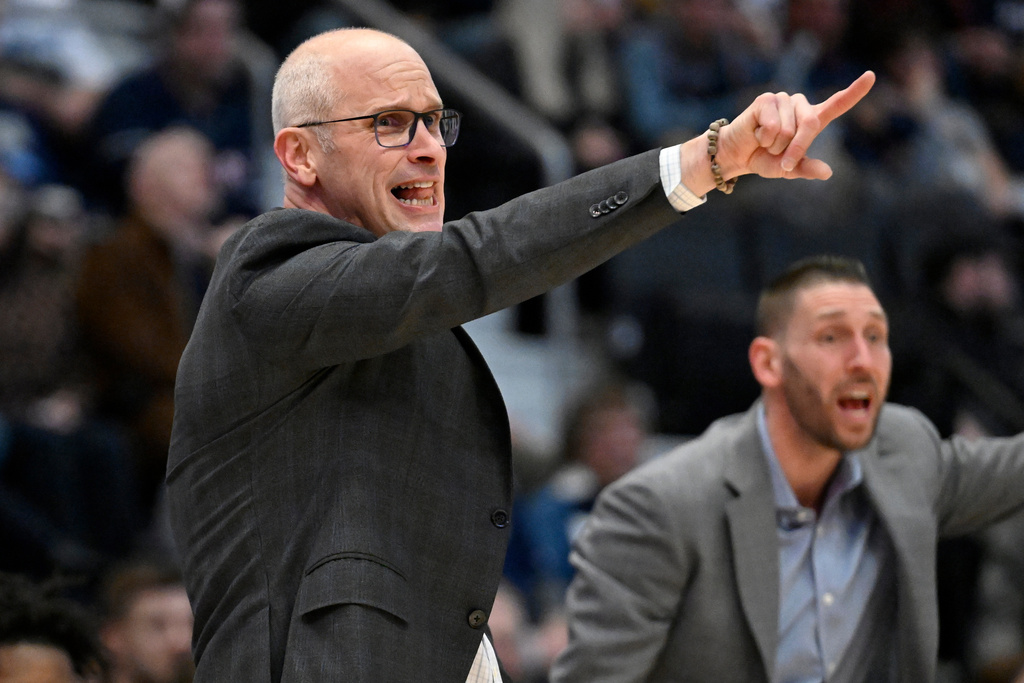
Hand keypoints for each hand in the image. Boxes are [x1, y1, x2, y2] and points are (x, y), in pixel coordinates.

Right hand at [717, 70, 875, 180]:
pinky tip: (757, 133)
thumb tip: (827, 172)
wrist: (736, 156)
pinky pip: (772, 126)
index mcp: (812, 120)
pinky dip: (764, 138)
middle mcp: (800, 105)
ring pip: (789, 129)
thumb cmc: (764, 159)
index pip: (837, 104)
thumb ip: (806, 169)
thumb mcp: (788, 169)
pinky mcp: (766, 100)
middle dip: (795, 148)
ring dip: (775, 144)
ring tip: (765, 141)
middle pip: (810, 125)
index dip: (855, 91)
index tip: (871, 76)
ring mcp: (783, 100)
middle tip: (781, 159)